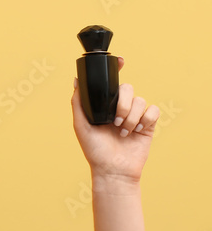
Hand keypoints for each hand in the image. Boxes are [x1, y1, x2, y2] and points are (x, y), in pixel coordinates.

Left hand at [72, 57, 158, 183]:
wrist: (112, 169)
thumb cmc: (94, 149)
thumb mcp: (80, 124)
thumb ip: (78, 102)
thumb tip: (76, 80)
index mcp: (104, 104)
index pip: (113, 82)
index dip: (117, 69)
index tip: (120, 60)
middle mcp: (120, 107)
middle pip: (128, 88)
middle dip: (121, 103)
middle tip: (114, 121)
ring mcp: (135, 116)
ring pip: (140, 100)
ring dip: (130, 116)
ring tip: (122, 131)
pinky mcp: (148, 125)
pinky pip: (153, 111)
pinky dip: (144, 120)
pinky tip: (135, 131)